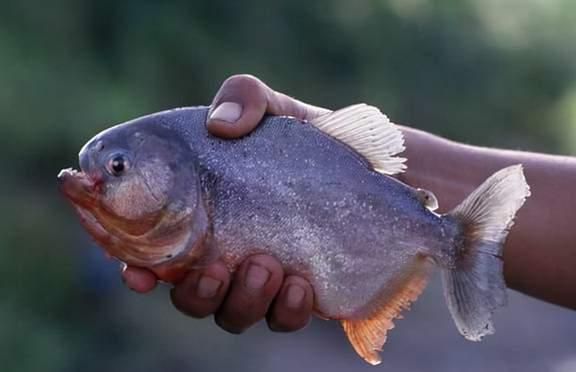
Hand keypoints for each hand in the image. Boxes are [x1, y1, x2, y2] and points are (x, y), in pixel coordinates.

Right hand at [122, 74, 327, 332]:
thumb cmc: (308, 138)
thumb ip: (244, 97)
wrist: (373, 167)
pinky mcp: (299, 293)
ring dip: (242, 301)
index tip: (139, 274)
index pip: (154, 251)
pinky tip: (301, 285)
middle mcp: (225, 252)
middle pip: (187, 295)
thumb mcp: (275, 108)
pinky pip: (282, 319)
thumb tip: (221, 124)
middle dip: (196, 293)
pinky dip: (286, 310)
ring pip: (232, 314)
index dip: (137, 268)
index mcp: (203, 215)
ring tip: (267, 267)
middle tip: (220, 267)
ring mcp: (262, 278)